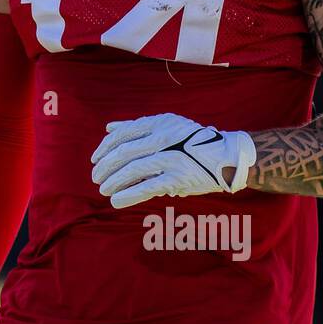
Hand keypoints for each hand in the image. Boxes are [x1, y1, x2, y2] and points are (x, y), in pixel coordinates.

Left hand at [91, 113, 255, 209]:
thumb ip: (137, 127)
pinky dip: (128, 195)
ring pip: (132, 170)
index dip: (105, 147)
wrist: (227, 156)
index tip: (95, 159)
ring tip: (104, 190)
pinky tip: (116, 200)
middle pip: (124, 152)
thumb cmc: (191, 142)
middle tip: (96, 177)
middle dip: (105, 167)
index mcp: (159, 123)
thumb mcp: (166, 126)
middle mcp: (164, 137)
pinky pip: (147, 187)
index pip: (123, 134)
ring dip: (113, 181)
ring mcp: (172, 158)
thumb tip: (108, 127)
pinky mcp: (178, 178)